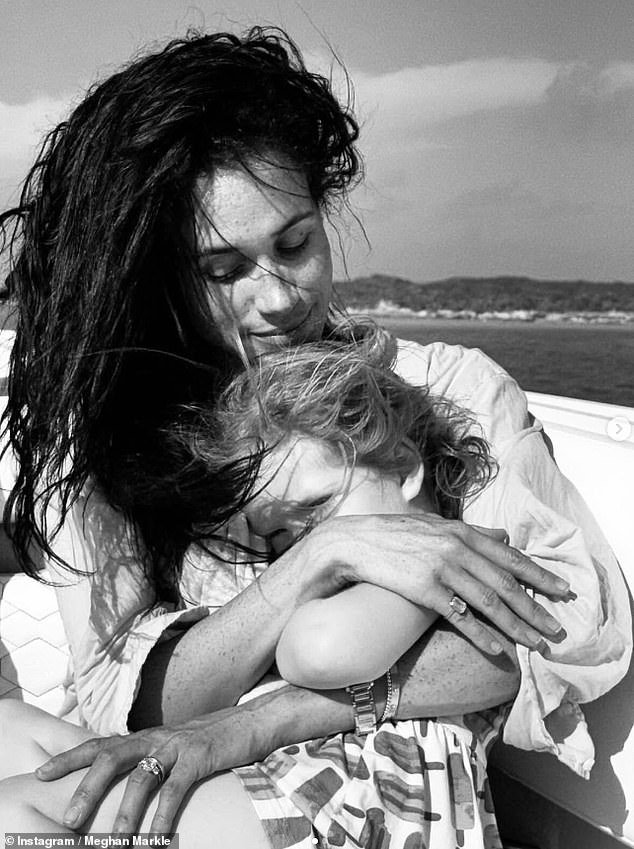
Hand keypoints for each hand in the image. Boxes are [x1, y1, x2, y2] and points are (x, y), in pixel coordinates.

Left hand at [35, 704, 273, 835]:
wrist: (253, 721)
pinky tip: (155, 839)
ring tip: (113, 845)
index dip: (69, 757)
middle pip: (110, 757)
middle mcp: (156, 737)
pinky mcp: (200, 756)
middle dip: (86, 788)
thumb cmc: (212, 740)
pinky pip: (175, 789)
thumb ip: (151, 761)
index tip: (40, 773)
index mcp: (146, 737)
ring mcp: (178, 745)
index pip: (99, 744)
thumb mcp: (175, 747)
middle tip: (69, 820)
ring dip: (124, 814)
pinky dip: (162, 817)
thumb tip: (127, 787)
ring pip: (141, 778)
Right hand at [307, 514, 571, 654]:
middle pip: (506, 582)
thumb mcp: (436, 526)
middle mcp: (456, 548)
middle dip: (536, 607)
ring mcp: (441, 568)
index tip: (563, 591)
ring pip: (490, 602)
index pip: (510, 557)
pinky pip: (460, 616)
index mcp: (462, 532)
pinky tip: (497, 649)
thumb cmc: (395, 535)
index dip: (539, 576)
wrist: (354, 543)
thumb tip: (505, 535)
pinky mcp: (425, 589)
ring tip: (538, 643)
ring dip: (517, 625)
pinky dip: (481, 634)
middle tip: (559, 628)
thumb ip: (472, 532)